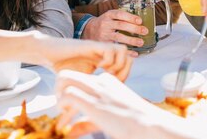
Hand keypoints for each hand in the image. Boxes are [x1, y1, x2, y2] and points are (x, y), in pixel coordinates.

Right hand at [38, 37, 132, 81]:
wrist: (49, 53)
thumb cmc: (62, 67)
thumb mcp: (80, 80)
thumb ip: (89, 87)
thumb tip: (92, 106)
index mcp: (104, 61)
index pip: (126, 65)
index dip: (124, 76)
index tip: (113, 85)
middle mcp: (104, 54)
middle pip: (129, 57)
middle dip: (124, 70)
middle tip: (112, 78)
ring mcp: (99, 49)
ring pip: (123, 50)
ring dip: (118, 64)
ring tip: (106, 72)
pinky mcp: (92, 45)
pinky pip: (110, 49)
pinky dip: (108, 60)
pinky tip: (97, 67)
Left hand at [56, 71, 183, 138]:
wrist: (149, 124)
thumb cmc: (134, 124)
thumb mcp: (109, 120)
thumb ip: (88, 123)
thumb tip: (72, 131)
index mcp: (107, 82)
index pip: (81, 79)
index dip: (70, 93)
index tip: (67, 110)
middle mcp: (100, 81)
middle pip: (68, 74)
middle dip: (58, 88)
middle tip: (60, 106)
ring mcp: (96, 90)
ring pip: (64, 78)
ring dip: (57, 94)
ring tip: (61, 110)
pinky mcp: (93, 101)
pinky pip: (67, 94)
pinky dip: (62, 104)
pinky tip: (65, 115)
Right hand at [82, 9, 147, 49]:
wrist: (88, 30)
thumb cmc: (104, 23)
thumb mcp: (110, 16)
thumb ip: (121, 17)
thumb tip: (140, 21)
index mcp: (108, 15)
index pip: (120, 14)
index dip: (130, 17)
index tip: (140, 21)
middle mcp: (105, 23)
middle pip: (121, 25)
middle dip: (134, 28)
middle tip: (145, 31)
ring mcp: (104, 34)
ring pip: (119, 37)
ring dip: (131, 40)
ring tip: (141, 42)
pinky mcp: (103, 44)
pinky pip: (116, 47)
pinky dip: (126, 51)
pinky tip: (135, 53)